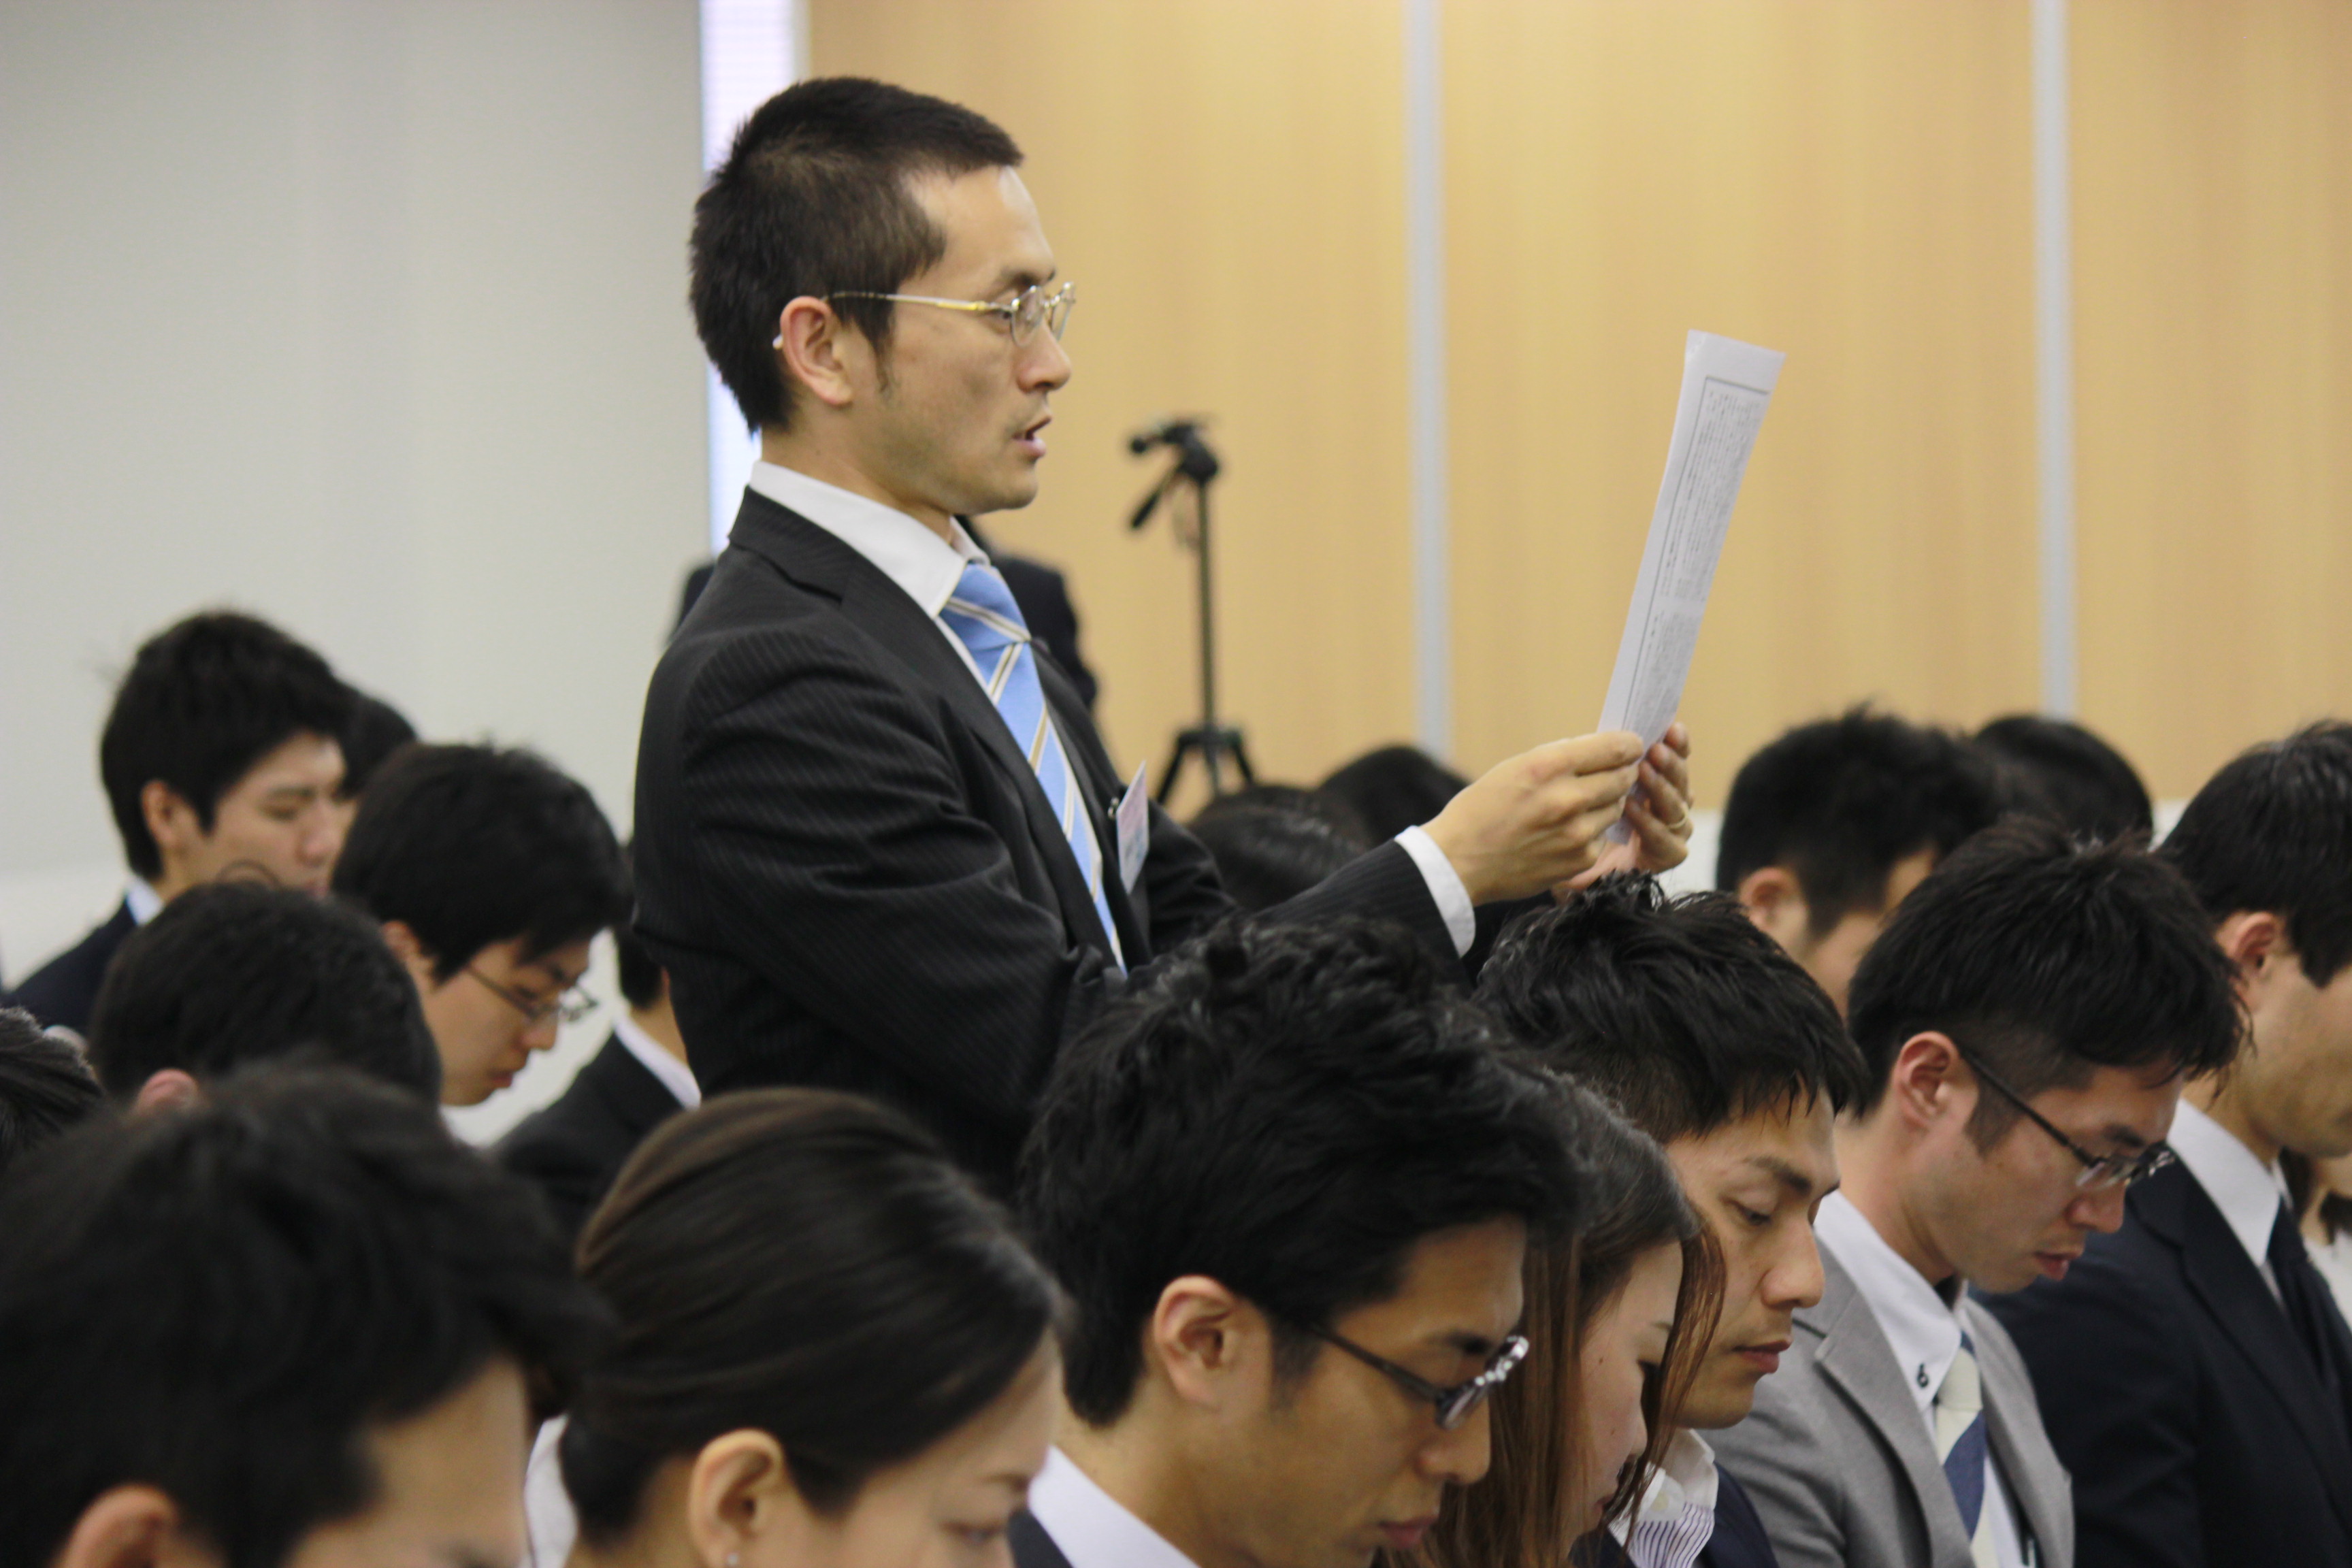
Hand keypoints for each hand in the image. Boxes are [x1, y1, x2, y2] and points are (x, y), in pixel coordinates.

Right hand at [1422, 732, 1643, 904]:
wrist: (1459, 863)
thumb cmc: (1481, 810)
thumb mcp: (1514, 768)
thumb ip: (1559, 759)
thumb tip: (1599, 751)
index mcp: (1547, 766)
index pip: (1614, 747)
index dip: (1629, 744)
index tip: (1631, 746)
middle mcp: (1566, 798)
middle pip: (1623, 777)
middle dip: (1622, 772)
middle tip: (1614, 772)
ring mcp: (1576, 833)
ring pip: (1617, 807)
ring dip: (1607, 802)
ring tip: (1580, 805)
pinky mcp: (1580, 860)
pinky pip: (1603, 836)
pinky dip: (1593, 831)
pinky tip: (1567, 832)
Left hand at [1555, 722, 1694, 893]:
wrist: (1539, 862)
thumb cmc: (1551, 817)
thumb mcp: (1572, 782)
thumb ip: (1599, 761)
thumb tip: (1617, 735)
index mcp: (1647, 781)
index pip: (1673, 759)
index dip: (1677, 745)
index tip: (1670, 728)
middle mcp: (1661, 806)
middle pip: (1681, 782)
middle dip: (1672, 764)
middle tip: (1656, 750)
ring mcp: (1665, 834)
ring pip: (1680, 811)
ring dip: (1662, 790)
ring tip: (1643, 773)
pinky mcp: (1660, 860)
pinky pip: (1671, 846)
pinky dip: (1652, 826)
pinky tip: (1631, 809)